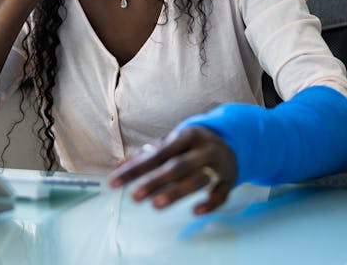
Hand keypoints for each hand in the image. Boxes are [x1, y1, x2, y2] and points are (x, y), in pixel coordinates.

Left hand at [108, 126, 236, 214]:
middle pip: (178, 166)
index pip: (158, 153)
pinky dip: (210, 203)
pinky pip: (221, 194)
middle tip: (135, 197)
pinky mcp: (229, 180)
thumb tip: (117, 167)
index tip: (115, 182)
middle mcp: (203, 149)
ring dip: (177, 192)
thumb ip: (145, 154)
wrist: (230, 140)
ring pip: (197, 180)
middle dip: (155, 181)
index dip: (136, 168)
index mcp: (186, 136)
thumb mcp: (171, 143)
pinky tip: (195, 211)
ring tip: (155, 205)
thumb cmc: (191, 144)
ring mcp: (218, 165)